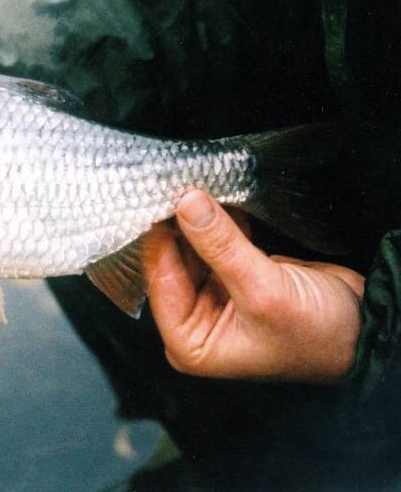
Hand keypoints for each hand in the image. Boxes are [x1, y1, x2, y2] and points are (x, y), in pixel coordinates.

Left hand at [143, 190, 363, 383]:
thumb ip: (221, 245)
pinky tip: (217, 197)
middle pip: (173, 262)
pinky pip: (213, 244)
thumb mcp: (264, 290)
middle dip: (180, 225)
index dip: (162, 236)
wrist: (365, 332)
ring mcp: (211, 299)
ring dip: (198, 219)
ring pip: (192, 248)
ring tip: (198, 184)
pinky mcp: (231, 278)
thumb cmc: (317, 335)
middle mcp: (193, 323)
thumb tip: (187, 204)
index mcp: (188, 342)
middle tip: (180, 183)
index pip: (161, 279)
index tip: (163, 197)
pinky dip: (216, 222)